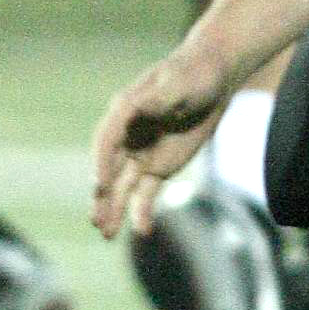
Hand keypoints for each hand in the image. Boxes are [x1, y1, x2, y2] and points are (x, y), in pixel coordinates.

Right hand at [89, 43, 232, 240]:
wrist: (213, 79)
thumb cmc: (193, 74)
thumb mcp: (179, 83)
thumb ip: (159, 98)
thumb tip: (138, 107)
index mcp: (125, 111)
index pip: (106, 141)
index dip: (100, 163)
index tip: (99, 185)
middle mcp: (127, 136)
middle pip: (109, 170)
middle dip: (102, 196)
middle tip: (96, 221)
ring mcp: (141, 154)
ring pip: (123, 187)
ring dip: (114, 210)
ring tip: (106, 235)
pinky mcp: (159, 168)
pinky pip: (146, 193)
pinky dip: (142, 212)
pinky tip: (143, 231)